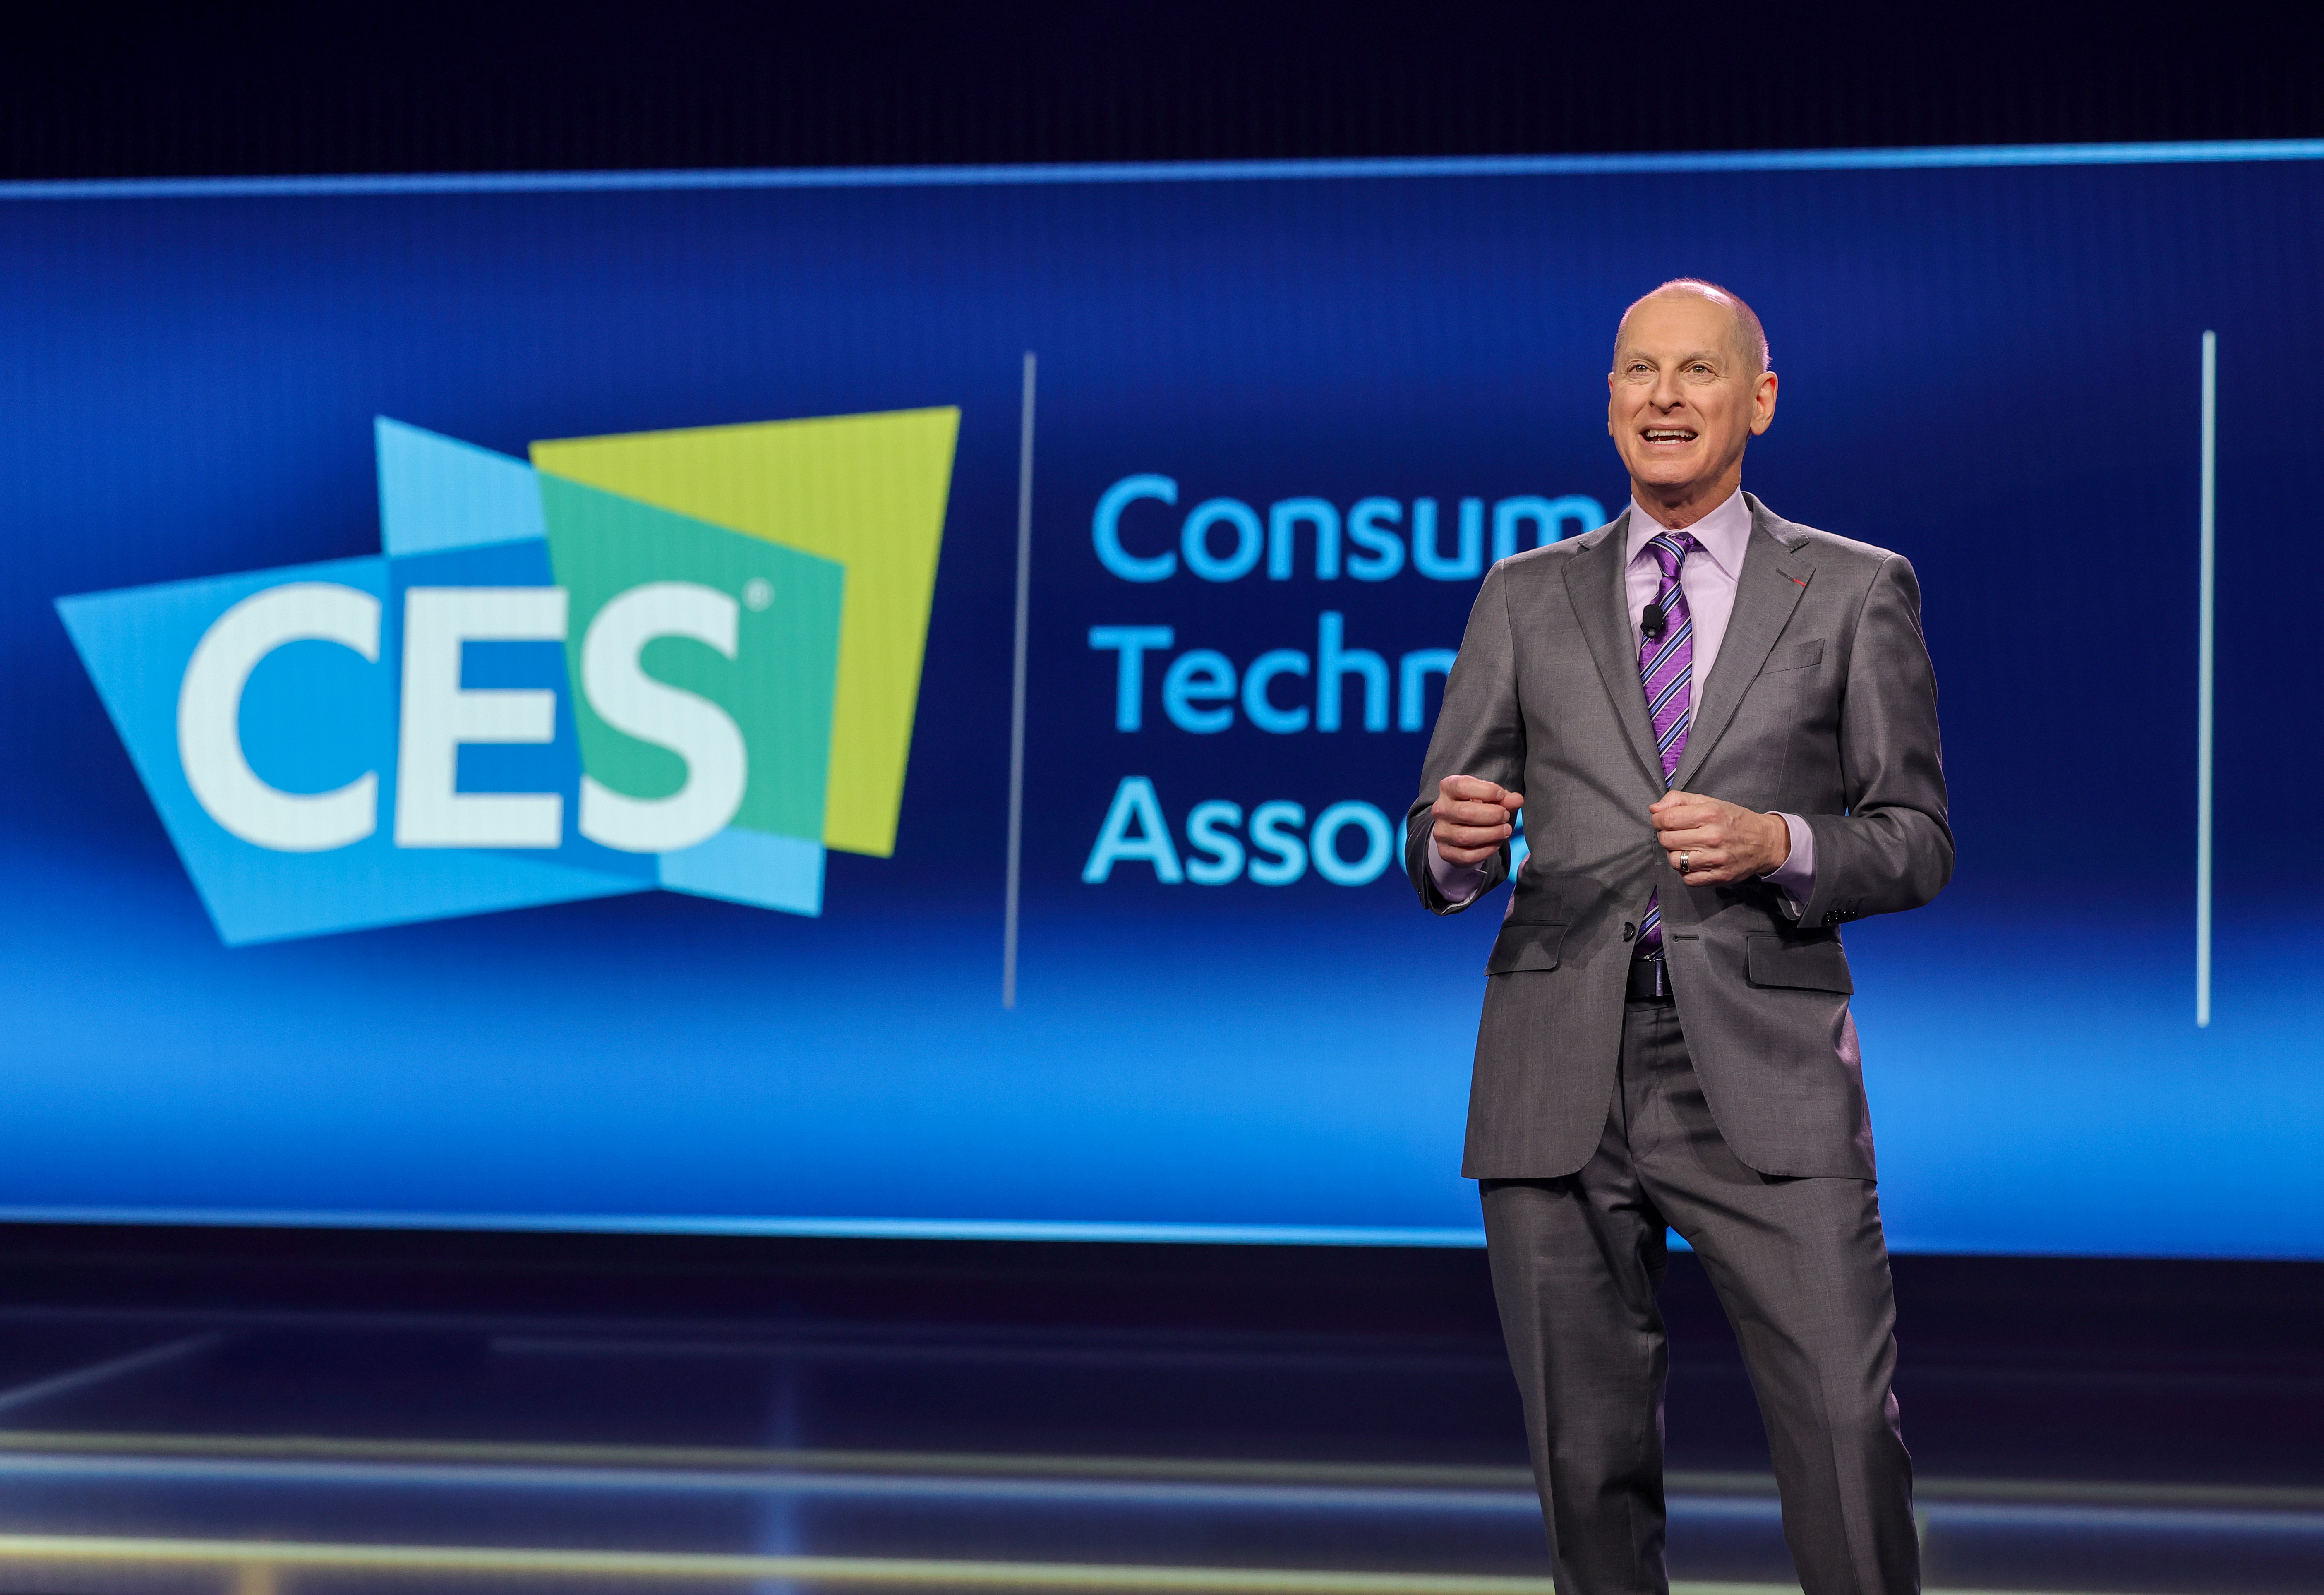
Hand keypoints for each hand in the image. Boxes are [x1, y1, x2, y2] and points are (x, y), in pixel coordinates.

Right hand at [1432, 775, 1524, 865]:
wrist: (1458, 826)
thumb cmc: (1475, 806)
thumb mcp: (1488, 797)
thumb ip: (1504, 798)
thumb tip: (1517, 800)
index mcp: (1448, 789)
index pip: (1463, 787)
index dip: (1486, 791)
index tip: (1502, 795)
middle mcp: (1440, 810)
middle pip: (1465, 813)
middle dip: (1492, 815)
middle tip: (1505, 816)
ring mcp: (1441, 832)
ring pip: (1466, 836)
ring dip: (1491, 834)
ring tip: (1505, 830)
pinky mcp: (1445, 851)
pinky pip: (1467, 855)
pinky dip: (1486, 850)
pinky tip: (1496, 843)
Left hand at [1649, 790, 1789, 885]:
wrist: (1765, 842)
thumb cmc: (1734, 820)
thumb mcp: (1709, 802)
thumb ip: (1679, 801)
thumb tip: (1654, 809)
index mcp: (1709, 814)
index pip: (1666, 819)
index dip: (1657, 820)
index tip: (1661, 820)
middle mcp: (1712, 837)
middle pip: (1667, 840)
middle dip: (1666, 836)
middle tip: (1675, 834)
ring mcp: (1715, 859)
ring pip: (1674, 861)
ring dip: (1675, 854)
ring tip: (1685, 848)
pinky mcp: (1719, 877)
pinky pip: (1687, 878)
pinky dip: (1685, 871)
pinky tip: (1693, 861)